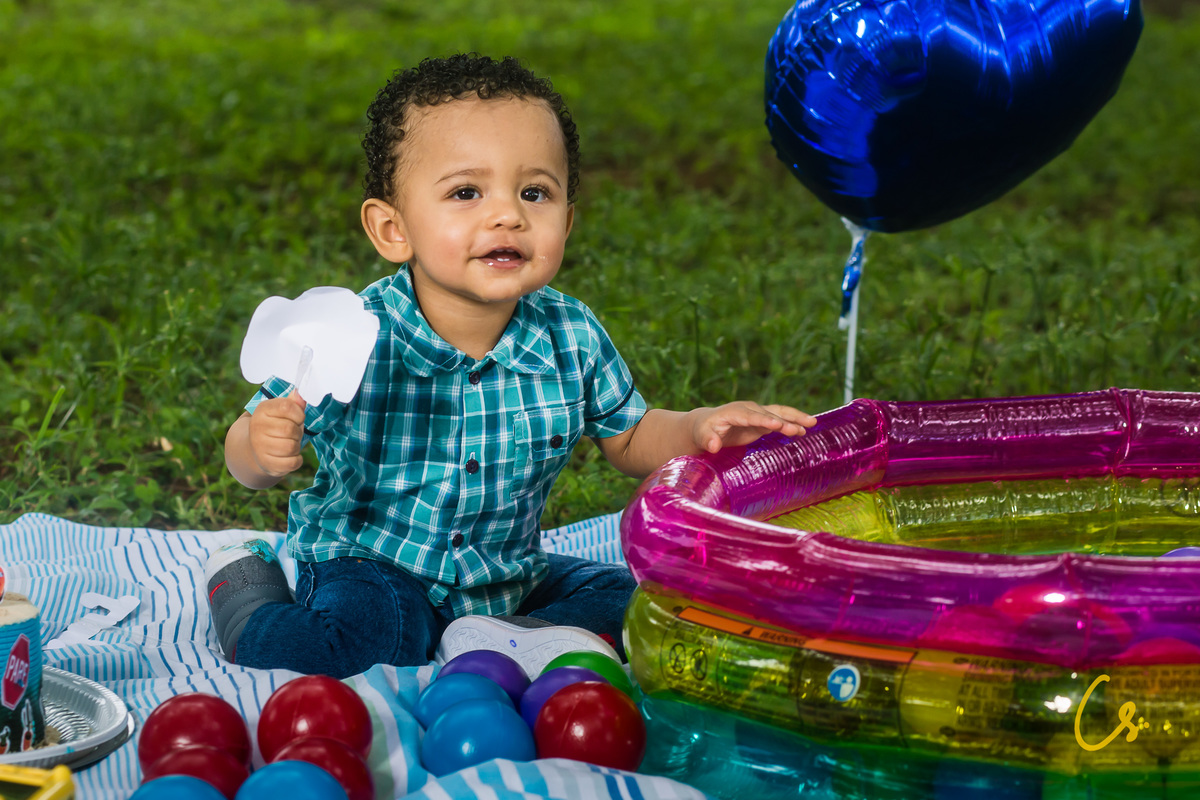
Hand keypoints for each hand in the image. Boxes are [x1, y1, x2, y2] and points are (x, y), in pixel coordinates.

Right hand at [247, 391, 306, 477]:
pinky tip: (289, 455)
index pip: (287, 406)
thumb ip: (293, 402)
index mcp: (262, 410)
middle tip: (292, 433)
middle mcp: (257, 427)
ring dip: (297, 446)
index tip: (298, 418)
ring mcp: (259, 447)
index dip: (299, 414)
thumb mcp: (282, 411)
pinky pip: (292, 463)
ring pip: (291, 447)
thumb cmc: (276, 426)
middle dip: (298, 432)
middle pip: (290, 429)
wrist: (255, 449)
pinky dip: (296, 460)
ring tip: (289, 443)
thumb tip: (301, 393)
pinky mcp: (266, 464)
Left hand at [688, 402, 816, 453]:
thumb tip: (713, 445)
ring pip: (779, 413)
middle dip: (786, 419)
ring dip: (795, 418)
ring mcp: (757, 415)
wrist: (706, 426)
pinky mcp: (762, 422)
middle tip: (803, 426)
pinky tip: (805, 430)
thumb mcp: (701, 436)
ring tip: (812, 423)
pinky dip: (792, 424)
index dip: (764, 420)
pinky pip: (780, 421)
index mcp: (734, 412)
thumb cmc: (703, 432)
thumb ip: (707, 439)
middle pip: (770, 413)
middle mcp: (748, 410)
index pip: (751, 416)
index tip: (778, 425)